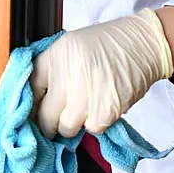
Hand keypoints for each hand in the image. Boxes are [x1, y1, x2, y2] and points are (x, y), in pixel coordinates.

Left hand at [31, 9, 173, 137]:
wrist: (144, 43)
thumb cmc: (109, 45)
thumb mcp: (73, 46)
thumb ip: (54, 69)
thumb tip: (36, 100)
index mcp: (57, 54)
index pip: (30, 87)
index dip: (29, 104)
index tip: (32, 112)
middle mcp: (69, 72)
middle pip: (45, 114)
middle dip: (48, 123)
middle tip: (53, 123)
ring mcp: (86, 92)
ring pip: (66, 127)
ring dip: (73, 124)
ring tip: (84, 110)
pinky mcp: (105, 109)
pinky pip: (91, 129)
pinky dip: (96, 123)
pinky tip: (102, 106)